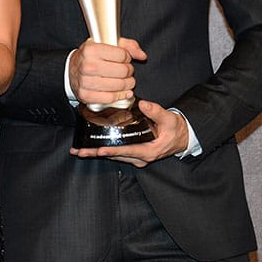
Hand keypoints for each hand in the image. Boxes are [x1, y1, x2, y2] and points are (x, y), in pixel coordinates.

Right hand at [69, 38, 145, 106]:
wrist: (71, 70)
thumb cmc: (91, 58)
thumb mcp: (106, 45)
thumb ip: (127, 46)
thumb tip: (142, 55)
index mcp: (91, 49)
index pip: (122, 55)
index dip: (127, 57)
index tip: (124, 59)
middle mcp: (87, 65)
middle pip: (123, 71)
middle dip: (129, 72)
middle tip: (126, 71)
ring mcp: (85, 81)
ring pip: (119, 85)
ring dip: (127, 84)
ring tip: (125, 81)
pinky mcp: (85, 95)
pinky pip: (110, 98)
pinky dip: (119, 96)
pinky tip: (121, 92)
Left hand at [70, 100, 189, 166]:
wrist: (182, 137)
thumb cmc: (175, 129)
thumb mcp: (169, 119)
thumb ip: (156, 111)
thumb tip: (143, 104)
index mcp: (149, 151)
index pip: (127, 151)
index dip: (112, 150)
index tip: (99, 150)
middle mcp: (140, 157)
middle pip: (115, 156)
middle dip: (96, 153)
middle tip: (79, 151)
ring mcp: (136, 157)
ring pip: (113, 156)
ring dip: (96, 153)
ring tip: (79, 150)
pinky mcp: (132, 153)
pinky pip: (116, 153)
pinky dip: (103, 150)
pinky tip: (90, 147)